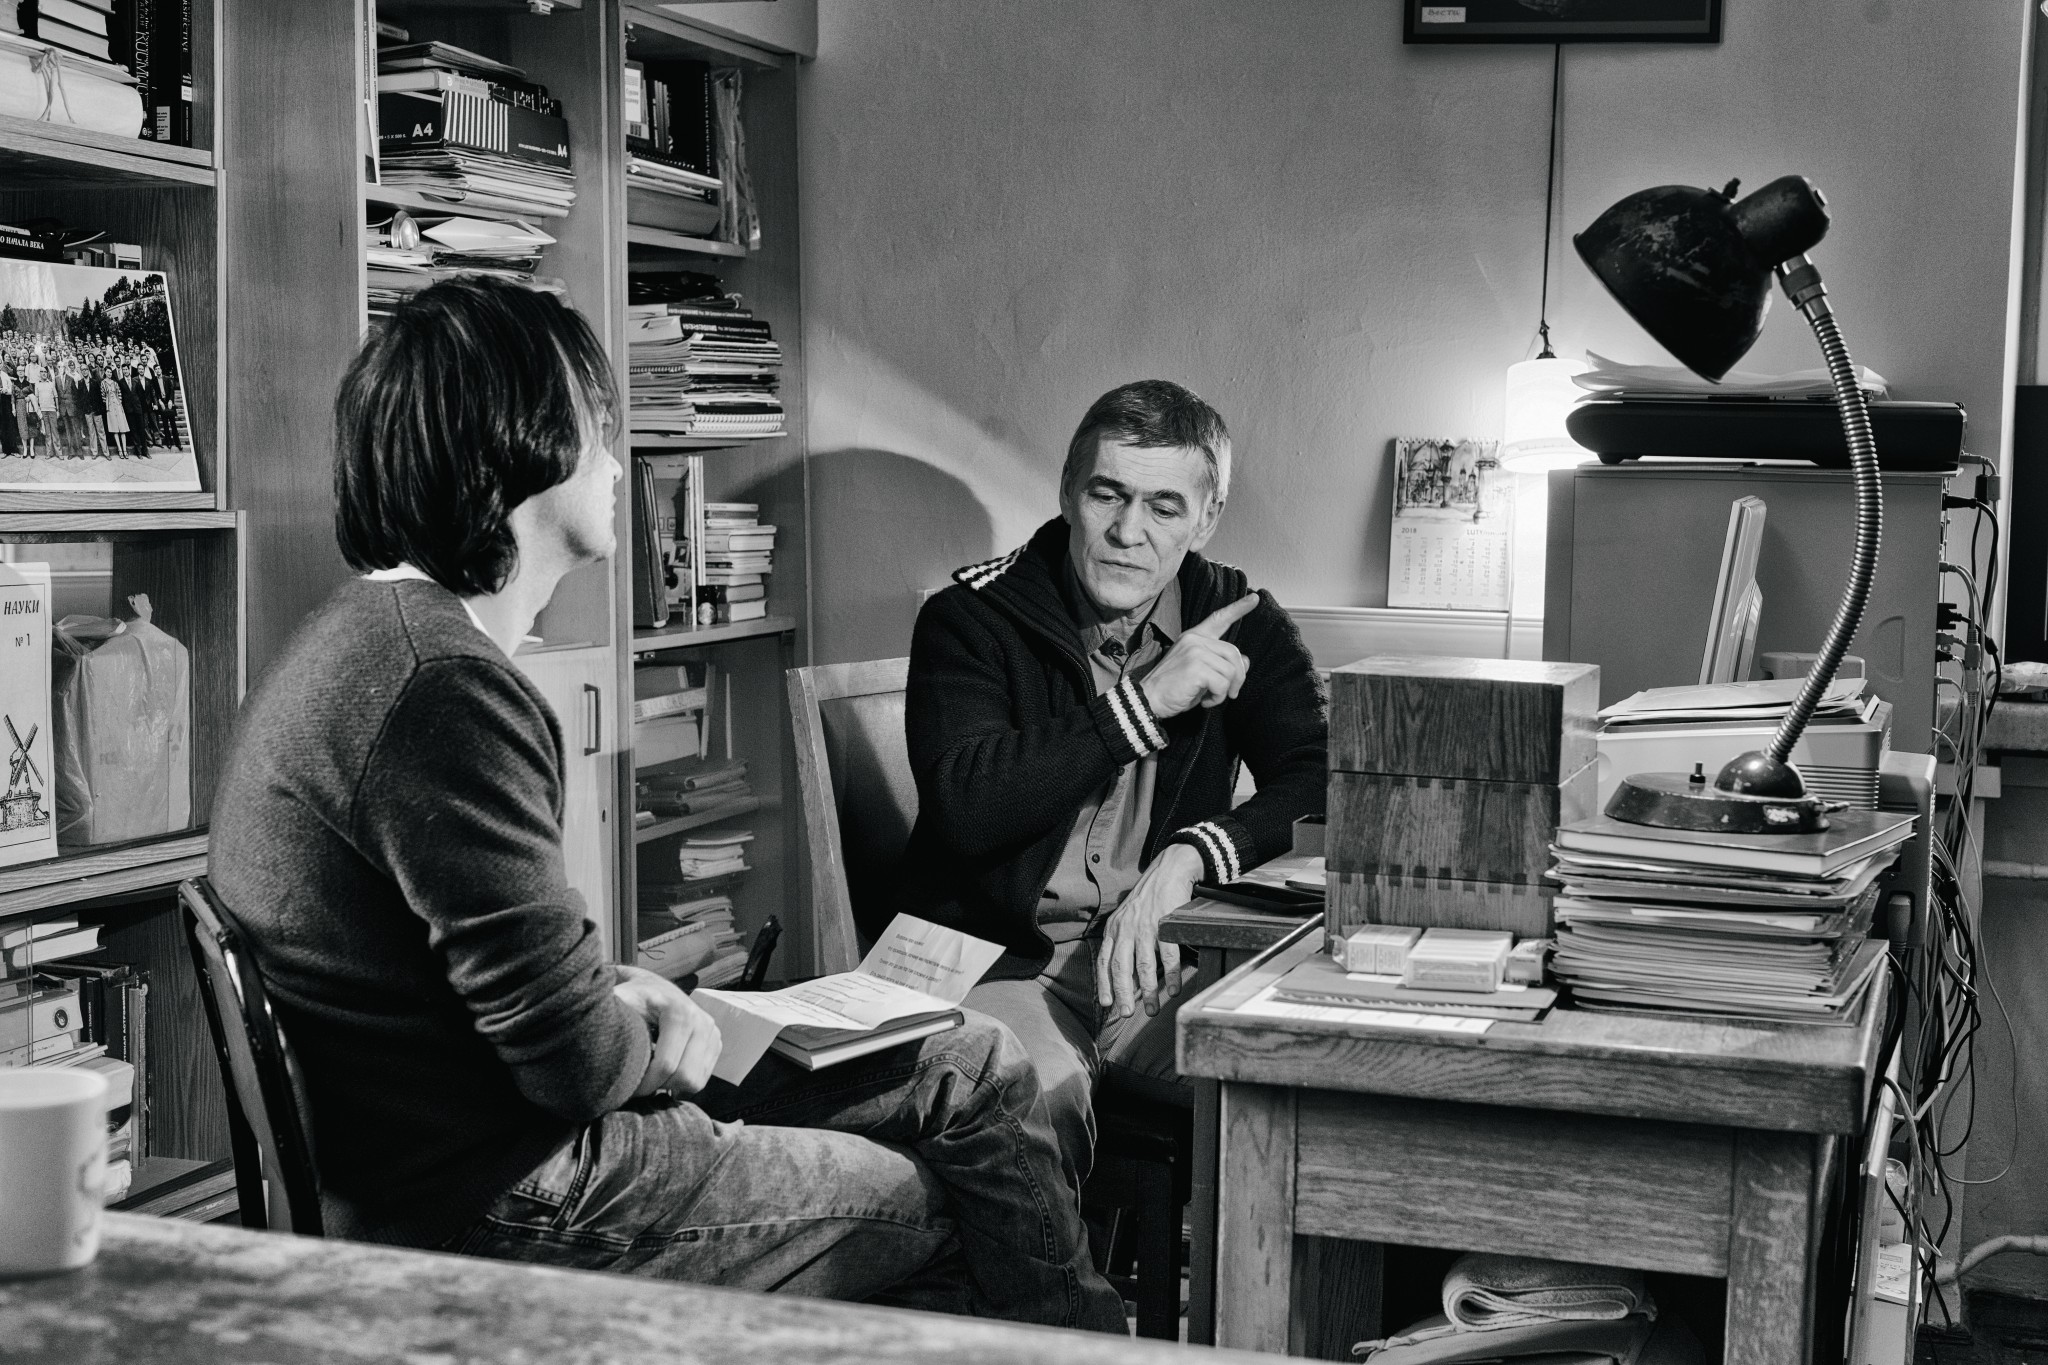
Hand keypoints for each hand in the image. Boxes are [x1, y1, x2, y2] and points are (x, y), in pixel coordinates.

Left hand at [612, 965, 722, 1097]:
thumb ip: (609, 1019)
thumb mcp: (620, 1003)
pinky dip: (682, 1083)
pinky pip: (702, 1079)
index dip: (645, 1084)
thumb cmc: (633, 999)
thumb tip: (597, 1039)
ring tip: (651, 1077)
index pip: (666, 1064)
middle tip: (639, 1086)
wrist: (654, 988)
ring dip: (671, 1086)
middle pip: (685, 1077)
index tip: (627, 1088)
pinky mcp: (716, 1043)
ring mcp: (713, 1032)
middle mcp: (702, 1021)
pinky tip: (665, 1073)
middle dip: (659, 1087)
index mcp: (680, 1012)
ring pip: (696, 1082)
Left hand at [1095, 842, 1202, 1019]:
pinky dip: (1170, 975)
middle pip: (1120, 967)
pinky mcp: (1165, 923)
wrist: (1169, 870)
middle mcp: (1126, 928)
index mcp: (1114, 929)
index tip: (1107, 1005)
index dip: (1104, 984)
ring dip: (1148, 990)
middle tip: (1127, 1014)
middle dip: (1123, 994)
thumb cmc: (1149, 899)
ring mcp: (1146, 925)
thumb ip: (1123, 943)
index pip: (1104, 961)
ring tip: (1152, 1009)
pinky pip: (1168, 955)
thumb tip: (1127, 977)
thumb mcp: (1128, 918)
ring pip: (1144, 965)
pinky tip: (1173, 989)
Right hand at [1139, 593, 1257, 718]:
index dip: (1238, 608)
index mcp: (1194, 637)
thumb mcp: (1201, 674)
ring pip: (1231, 671)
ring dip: (1224, 691)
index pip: (1219, 619)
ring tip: (1209, 697)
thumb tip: (1246, 661)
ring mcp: (1195, 651)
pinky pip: (1222, 684)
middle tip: (1231, 693)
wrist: (1148, 699)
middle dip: (1238, 677)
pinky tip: (1204, 701)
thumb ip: (1221, 664)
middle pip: (1234, 653)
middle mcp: (1195, 640)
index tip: (1255, 599)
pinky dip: (1217, 698)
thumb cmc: (1174, 688)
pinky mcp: (1196, 667)